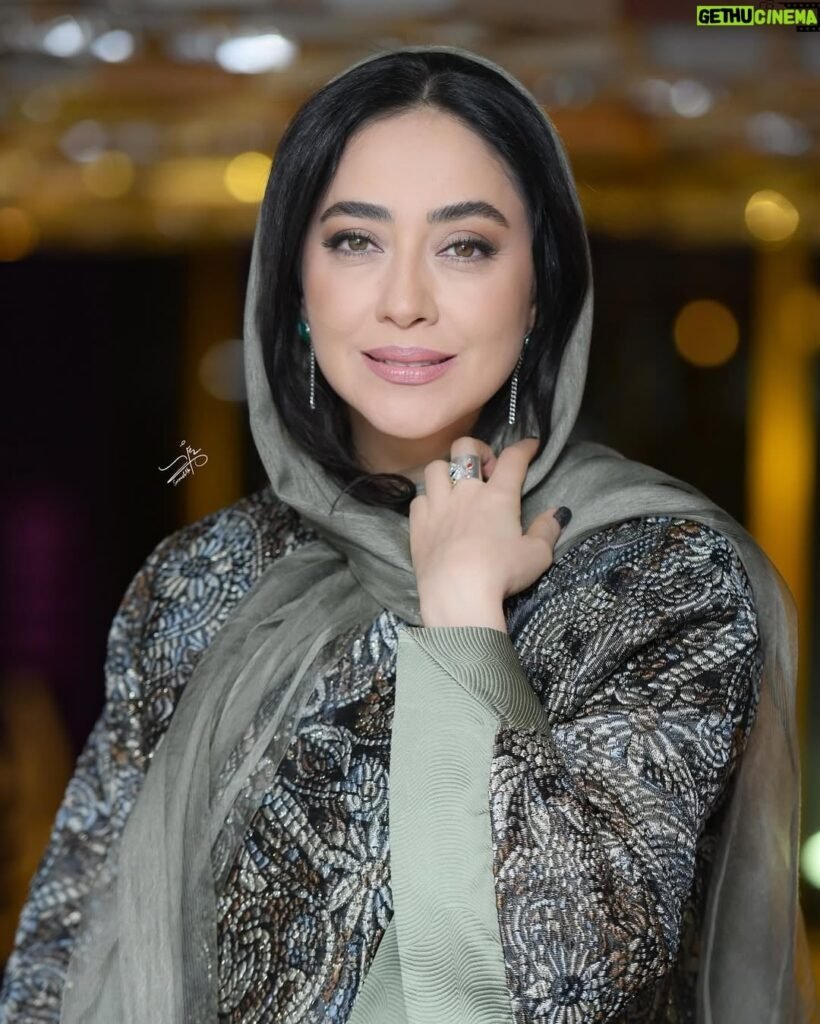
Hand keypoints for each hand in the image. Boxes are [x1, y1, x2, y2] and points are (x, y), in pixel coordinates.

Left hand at [409, 435, 569, 614]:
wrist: (457, 593)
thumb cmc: (501, 573)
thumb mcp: (537, 555)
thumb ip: (547, 530)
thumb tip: (556, 513)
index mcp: (498, 496)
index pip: (513, 459)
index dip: (524, 447)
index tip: (531, 445)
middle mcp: (465, 492)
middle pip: (464, 448)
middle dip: (477, 449)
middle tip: (486, 469)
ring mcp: (438, 506)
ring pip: (435, 468)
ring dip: (447, 472)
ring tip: (456, 488)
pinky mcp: (418, 525)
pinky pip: (419, 498)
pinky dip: (429, 500)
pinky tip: (436, 513)